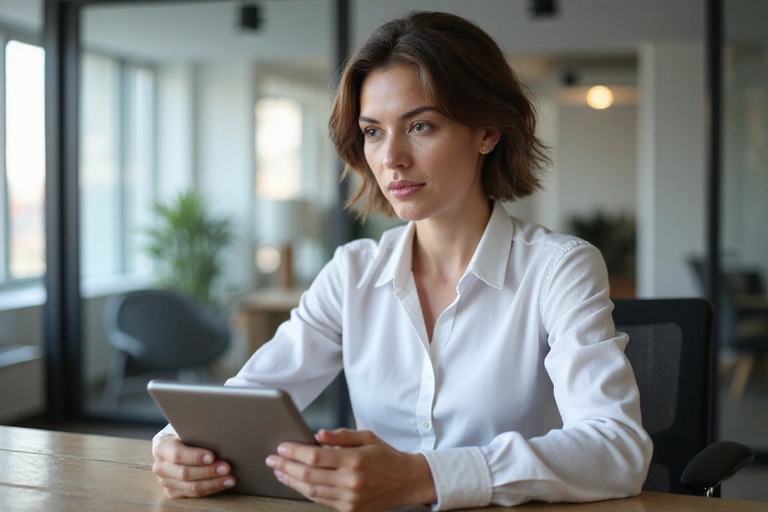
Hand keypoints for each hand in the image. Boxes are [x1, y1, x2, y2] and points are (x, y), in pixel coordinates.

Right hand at [152, 435, 235, 497]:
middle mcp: (160, 466)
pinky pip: (194, 494)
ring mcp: (165, 481)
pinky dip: (211, 488)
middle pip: (185, 473)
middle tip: (227, 467)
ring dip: (213, 483)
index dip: (195, 457)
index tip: (212, 456)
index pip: (177, 454)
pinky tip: (223, 483)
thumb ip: (197, 435)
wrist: (173, 447)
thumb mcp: (187, 431)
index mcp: (162, 448)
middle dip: (208, 471)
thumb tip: (219, 438)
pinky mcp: (173, 492)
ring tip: (230, 478)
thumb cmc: (185, 437)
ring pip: (191, 486)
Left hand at [265, 429, 435, 511]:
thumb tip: (317, 434)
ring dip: (291, 481)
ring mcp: (349, 499)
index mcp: (354, 460)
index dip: (294, 452)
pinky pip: (321, 501)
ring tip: (279, 471)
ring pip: (311, 491)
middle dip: (286, 466)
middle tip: (272, 459)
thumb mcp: (366, 437)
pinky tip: (297, 483)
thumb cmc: (386, 457)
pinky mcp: (349, 510)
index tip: (281, 447)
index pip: (315, 457)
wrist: (407, 481)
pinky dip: (305, 491)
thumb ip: (340, 436)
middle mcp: (350, 481)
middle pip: (308, 476)